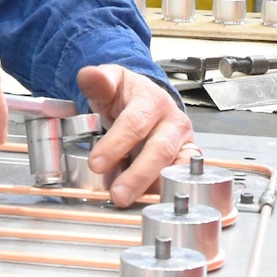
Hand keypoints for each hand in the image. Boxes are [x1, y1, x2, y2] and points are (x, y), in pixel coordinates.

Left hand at [77, 64, 194, 205]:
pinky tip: (149, 201)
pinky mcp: (188, 160)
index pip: (135, 123)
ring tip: (133, 202)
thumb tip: (88, 74)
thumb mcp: (112, 83)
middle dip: (138, 175)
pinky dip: (167, 191)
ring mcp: (184, 142)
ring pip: (176, 167)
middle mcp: (173, 122)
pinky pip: (182, 178)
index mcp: (152, 101)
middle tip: (117, 194)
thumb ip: (99, 81)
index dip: (116, 144)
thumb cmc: (129, 96)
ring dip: (154, 187)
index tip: (96, 163)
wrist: (150, 102)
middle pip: (159, 150)